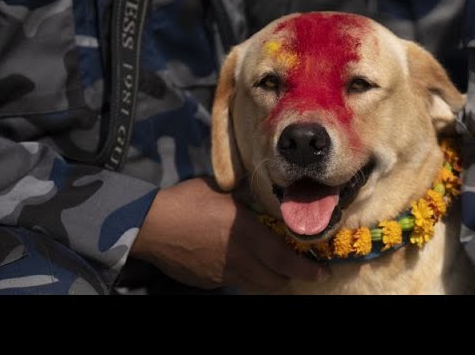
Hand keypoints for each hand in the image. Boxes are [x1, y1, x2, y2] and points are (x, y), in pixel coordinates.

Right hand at [130, 177, 326, 292]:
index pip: (285, 260)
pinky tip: (241, 265)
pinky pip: (235, 283)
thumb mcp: (224, 190)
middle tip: (298, 267)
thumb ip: (248, 194)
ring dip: (269, 280)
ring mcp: (223, 274)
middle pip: (275, 280)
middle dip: (291, 277)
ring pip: (256, 286)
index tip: (322, 271)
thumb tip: (264, 188)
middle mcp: (240, 260)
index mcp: (248, 235)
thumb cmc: (189, 201)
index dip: (306, 269)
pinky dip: (246, 278)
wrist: (152, 226)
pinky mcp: (208, 281)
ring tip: (273, 270)